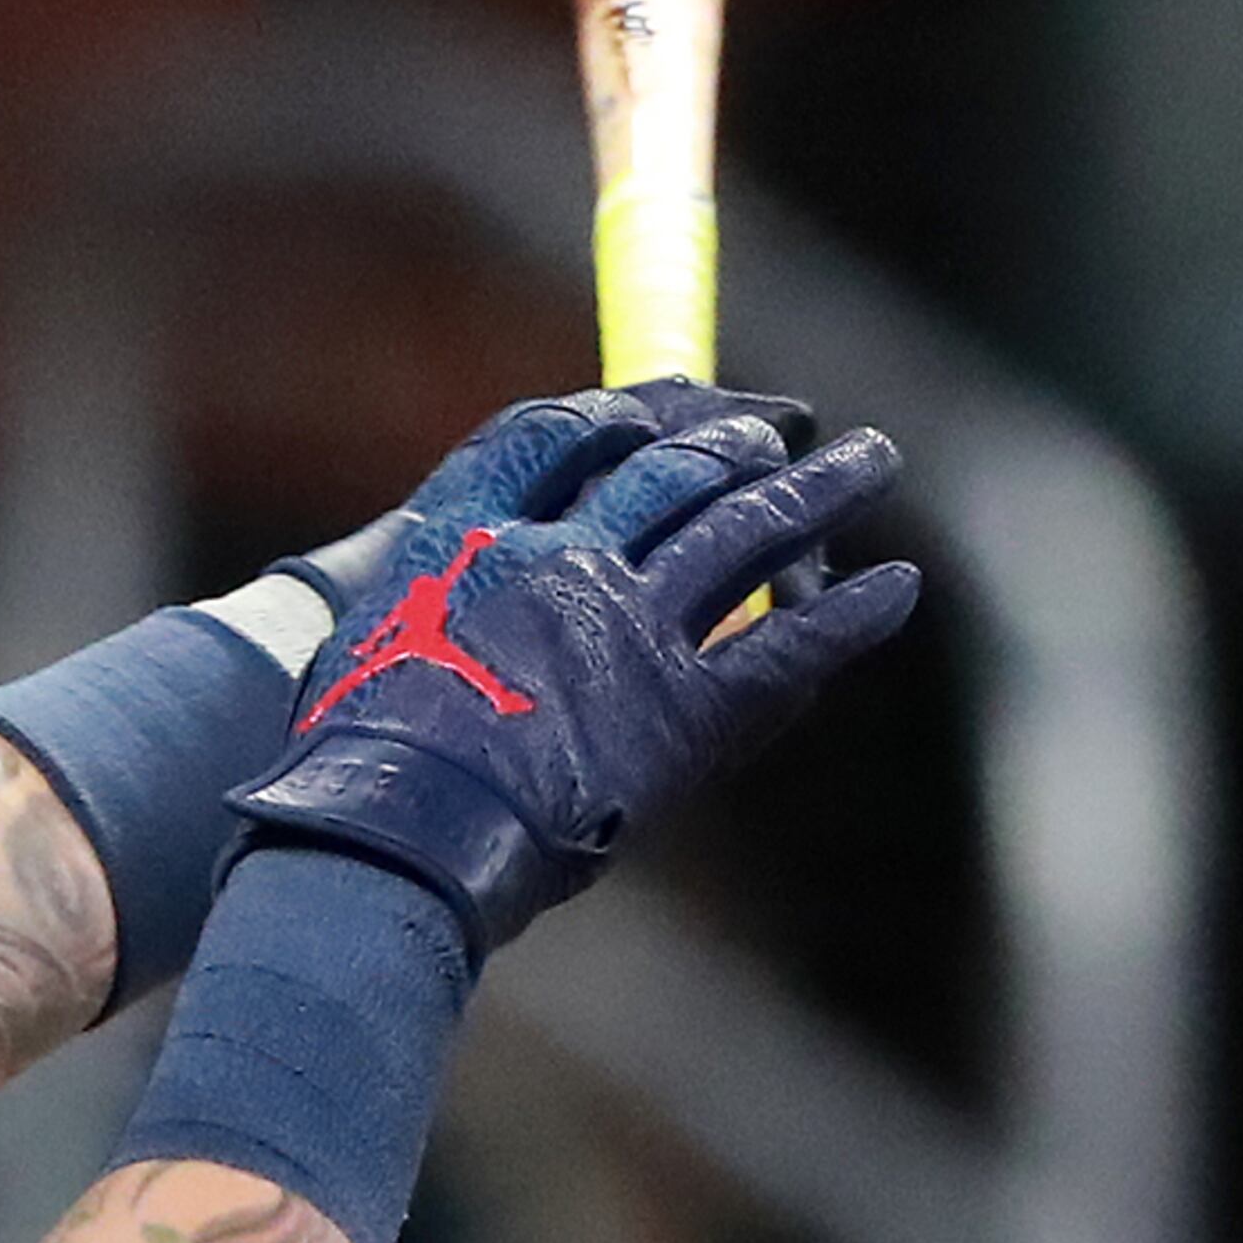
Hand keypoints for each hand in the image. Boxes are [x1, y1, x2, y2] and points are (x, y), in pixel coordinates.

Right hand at [234, 412, 914, 956]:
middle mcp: (559, 556)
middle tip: (785, 425)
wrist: (385, 838)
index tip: (664, 404)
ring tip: (872, 457)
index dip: (625, 412)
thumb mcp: (361, 653)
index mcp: (468, 531)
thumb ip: (426, 606)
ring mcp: (627, 627)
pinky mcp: (681, 710)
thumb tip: (438, 600)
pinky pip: (785, 646)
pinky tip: (896, 588)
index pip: (563, 433)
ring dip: (821, 487)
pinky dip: (851, 617)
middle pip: (671, 466)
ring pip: (748, 527)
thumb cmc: (346, 768)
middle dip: (738, 437)